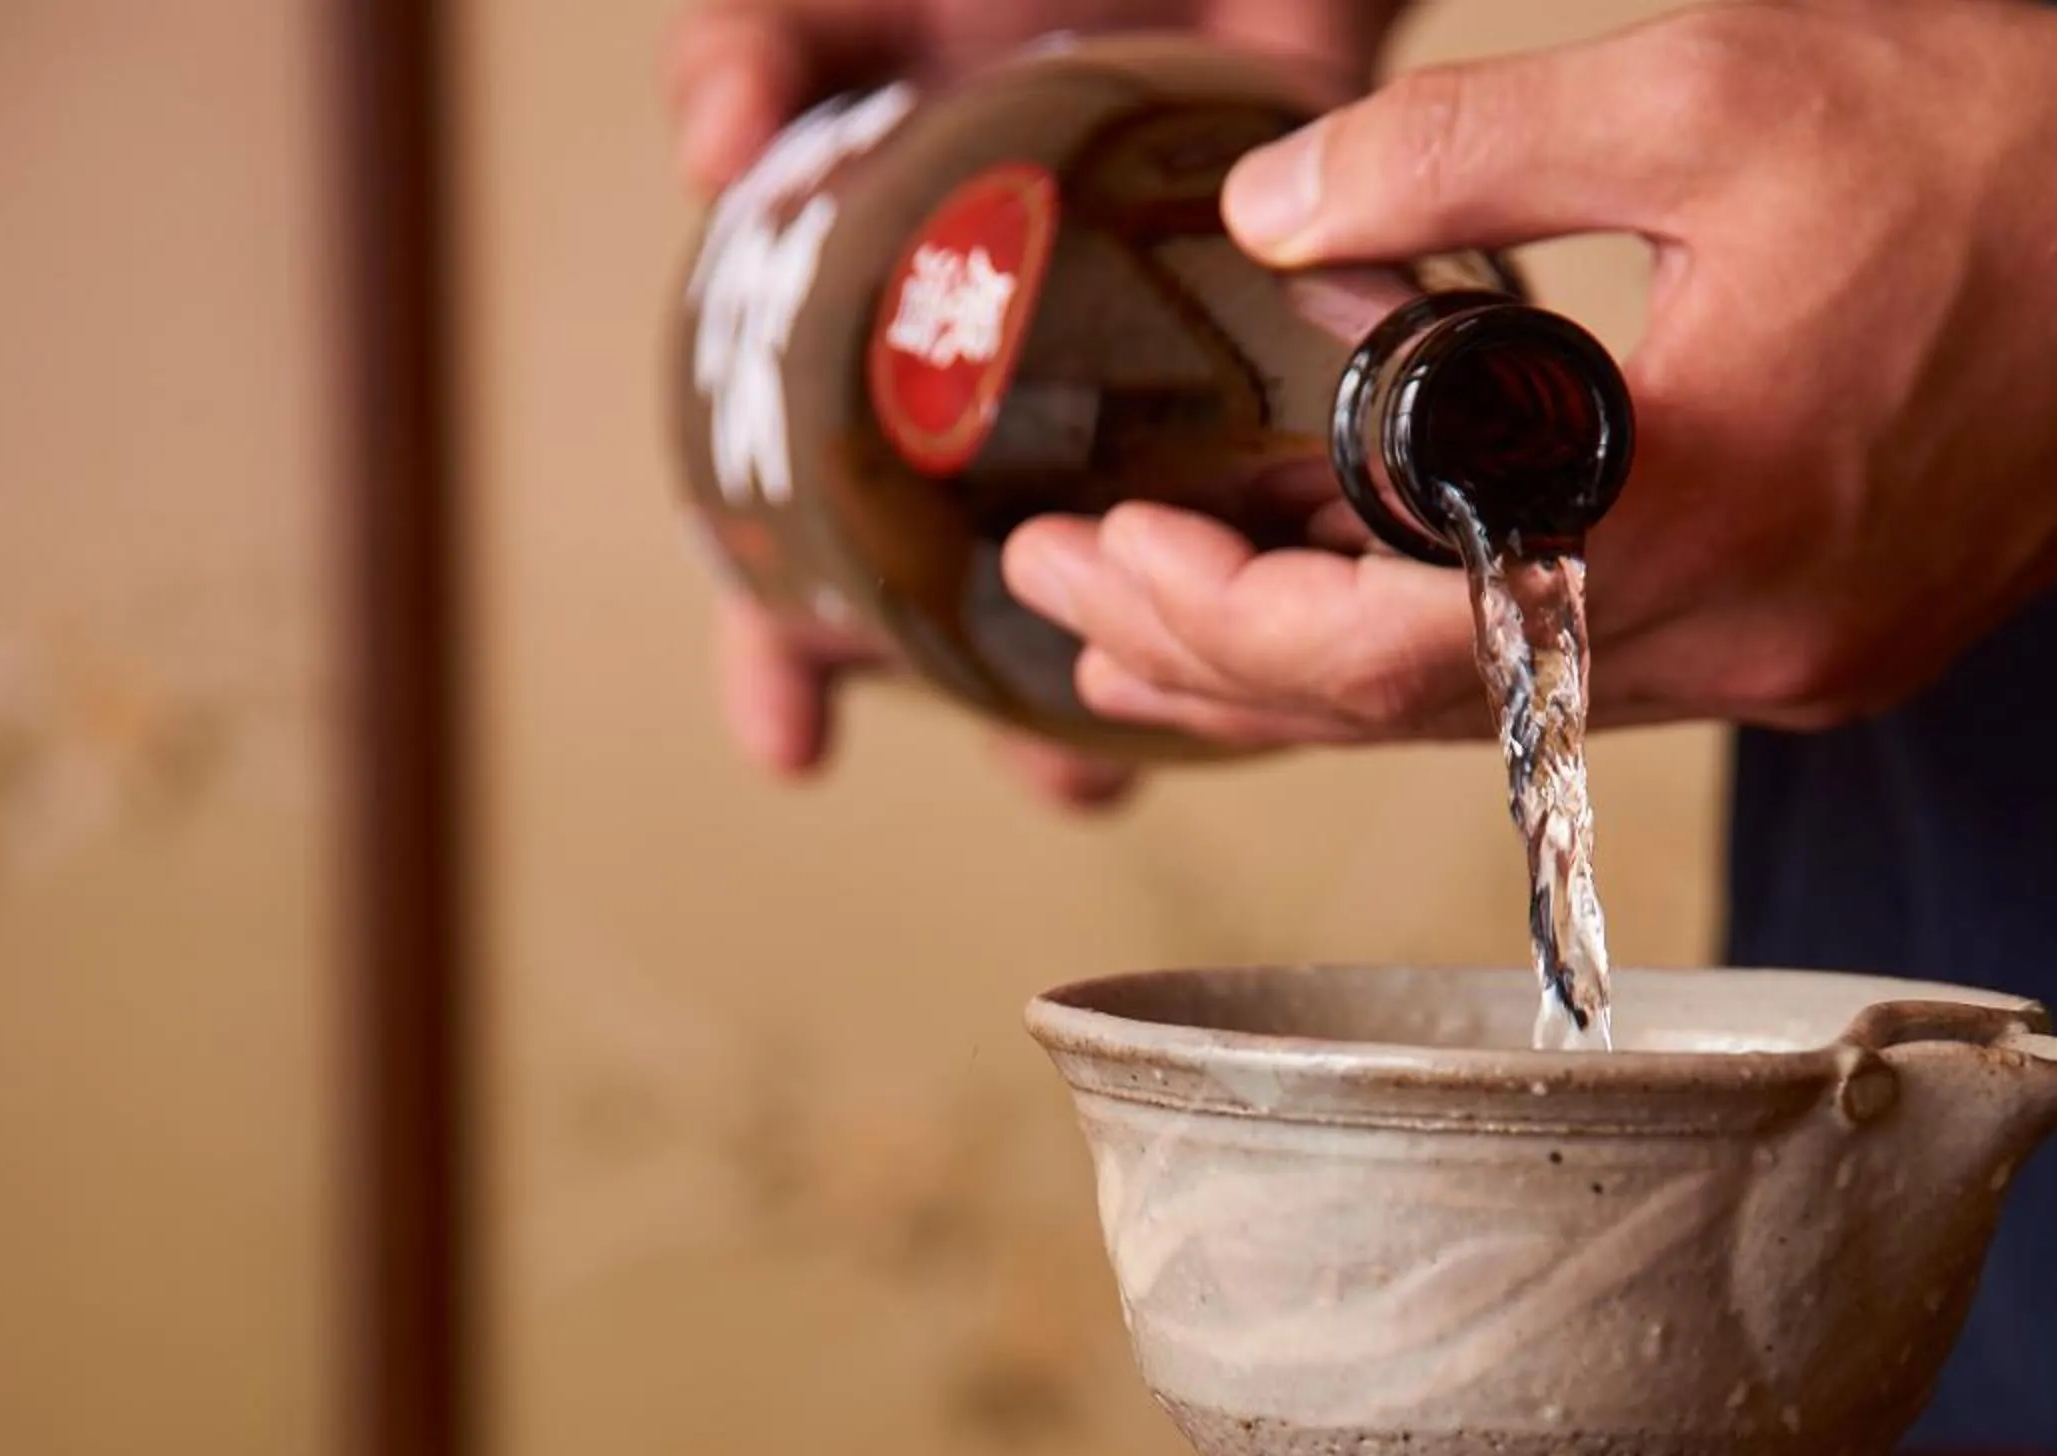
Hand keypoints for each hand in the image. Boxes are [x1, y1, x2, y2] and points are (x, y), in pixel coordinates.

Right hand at [664, 0, 1407, 804]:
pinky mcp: (1301, 365)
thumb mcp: (849, 15)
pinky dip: (1332, 555)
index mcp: (892, 374)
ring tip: (1201, 724)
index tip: (790, 742)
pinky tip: (1345, 615)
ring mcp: (1161, 409)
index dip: (783, 651)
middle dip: (1024, 716)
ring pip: (1168, 583)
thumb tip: (711, 153)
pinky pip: (1325, 493)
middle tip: (1059, 778)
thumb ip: (765, 56)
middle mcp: (1021, 426)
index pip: (808, 545)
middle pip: (995, 619)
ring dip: (1188, 668)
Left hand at [999, 0, 2056, 744]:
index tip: (1080, 560)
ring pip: (1496, 720)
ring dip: (1320, 679)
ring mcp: (1800, 668)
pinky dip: (1455, 651)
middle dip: (1216, 665)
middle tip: (1067, 603)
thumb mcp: (1705, 90)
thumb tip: (1268, 212)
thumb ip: (1458, 153)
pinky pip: (1595, 684)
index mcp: (1693, 512)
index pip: (1378, 646)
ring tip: (1160, 643)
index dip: (1202, 620)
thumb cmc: (1999, 141)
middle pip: (1413, 718)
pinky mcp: (1839, 654)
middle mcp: (1746, 640)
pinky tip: (1372, 601)